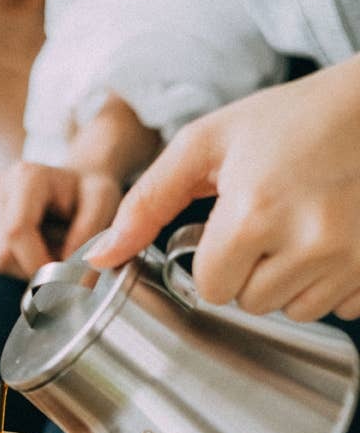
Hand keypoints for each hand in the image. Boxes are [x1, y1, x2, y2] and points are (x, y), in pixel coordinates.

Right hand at [0, 160, 121, 278]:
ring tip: (50, 248)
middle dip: (34, 266)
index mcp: (26, 177)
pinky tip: (35, 248)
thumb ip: (90, 230)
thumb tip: (65, 263)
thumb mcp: (103, 202)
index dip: (37, 262)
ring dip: (27, 266)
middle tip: (62, 258)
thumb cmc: (89, 193)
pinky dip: (18, 265)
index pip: (16, 231)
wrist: (76, 185)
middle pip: (4, 251)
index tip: (62, 276)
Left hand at [87, 57, 359, 321]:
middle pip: (250, 303)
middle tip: (270, 221)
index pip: (211, 288)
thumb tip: (99, 258)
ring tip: (300, 228)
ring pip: (293, 311)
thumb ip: (147, 202)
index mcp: (255, 211)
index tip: (232, 227)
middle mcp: (307, 241)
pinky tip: (333, 238)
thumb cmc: (291, 120)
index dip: (215, 261)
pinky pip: (339, 308)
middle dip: (251, 271)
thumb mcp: (208, 143)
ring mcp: (350, 258)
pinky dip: (331, 282)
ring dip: (289, 281)